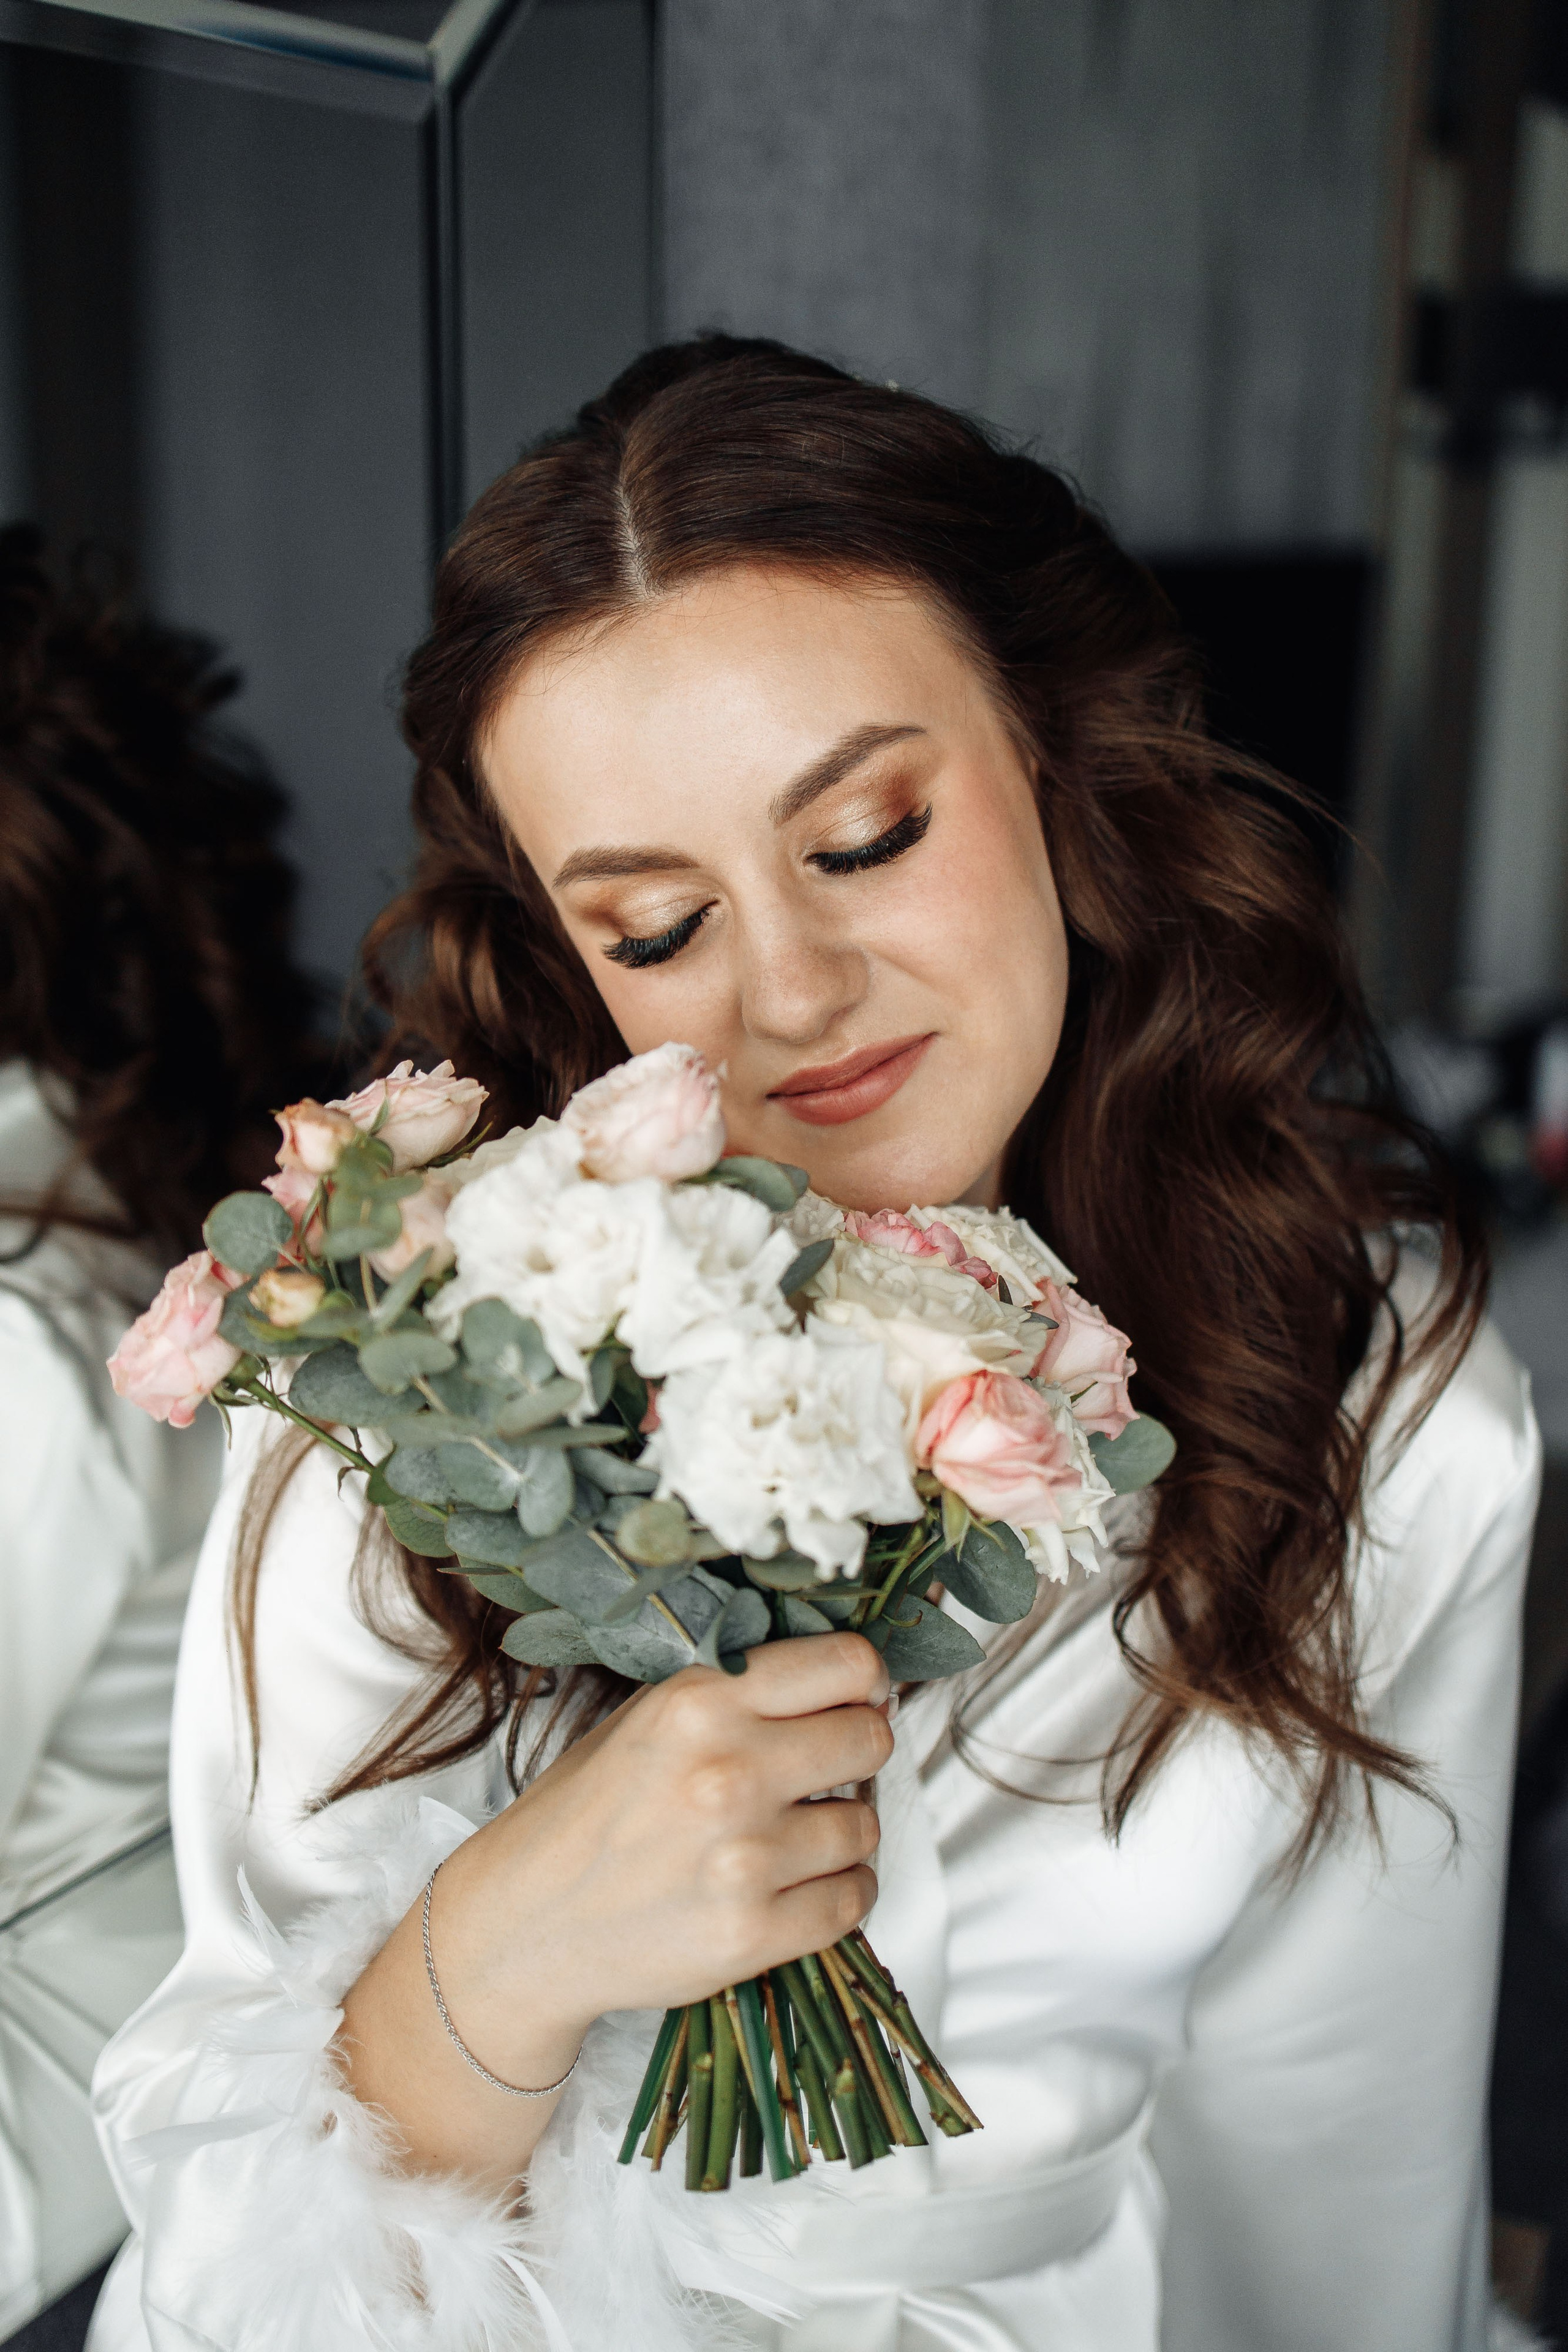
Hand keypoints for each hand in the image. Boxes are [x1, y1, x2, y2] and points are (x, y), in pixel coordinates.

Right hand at [338, 1634, 892, 2181]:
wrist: (524, 1926)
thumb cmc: (586, 1813)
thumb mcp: (647, 1717)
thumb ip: (737, 1691)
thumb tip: (842, 1680)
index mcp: (699, 1703)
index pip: (845, 1663)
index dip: (864, 1681)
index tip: (858, 1697)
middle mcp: (726, 1774)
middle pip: (870, 1740)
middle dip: (857, 1750)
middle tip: (826, 1768)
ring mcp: (743, 1860)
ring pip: (865, 1826)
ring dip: (842, 1830)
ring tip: (793, 1835)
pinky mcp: (752, 1935)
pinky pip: (852, 1900)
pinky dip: (838, 1892)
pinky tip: (796, 1884)